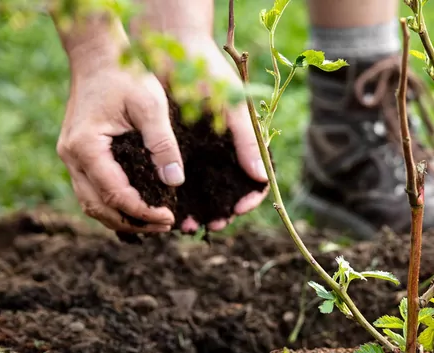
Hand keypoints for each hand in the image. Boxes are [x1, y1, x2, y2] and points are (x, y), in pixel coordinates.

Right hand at [57, 46, 180, 232]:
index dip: (144, 212)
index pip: (116, 195)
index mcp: (86, 147)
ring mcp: (70, 156)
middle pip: (99, 208)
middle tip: (165, 226)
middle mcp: (71, 156)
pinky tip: (139, 206)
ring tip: (154, 222)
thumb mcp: (151, 106)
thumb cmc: (126, 74)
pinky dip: (113, 204)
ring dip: (121, 218)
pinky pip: (92, 190)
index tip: (170, 217)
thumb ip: (162, 144)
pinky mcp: (77, 154)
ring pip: (92, 203)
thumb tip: (175, 182)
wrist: (98, 54)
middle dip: (133, 222)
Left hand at [164, 38, 269, 232]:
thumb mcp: (232, 106)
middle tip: (213, 225)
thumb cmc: (209, 72)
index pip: (255, 179)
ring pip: (204, 191)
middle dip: (222, 212)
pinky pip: (180, 179)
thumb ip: (247, 141)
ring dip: (199, 210)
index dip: (250, 197)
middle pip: (229, 191)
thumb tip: (261, 178)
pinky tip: (171, 209)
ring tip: (187, 224)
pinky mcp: (177, 147)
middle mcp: (224, 150)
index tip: (238, 208)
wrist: (172, 47)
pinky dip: (178, 197)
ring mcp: (200, 150)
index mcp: (244, 141)